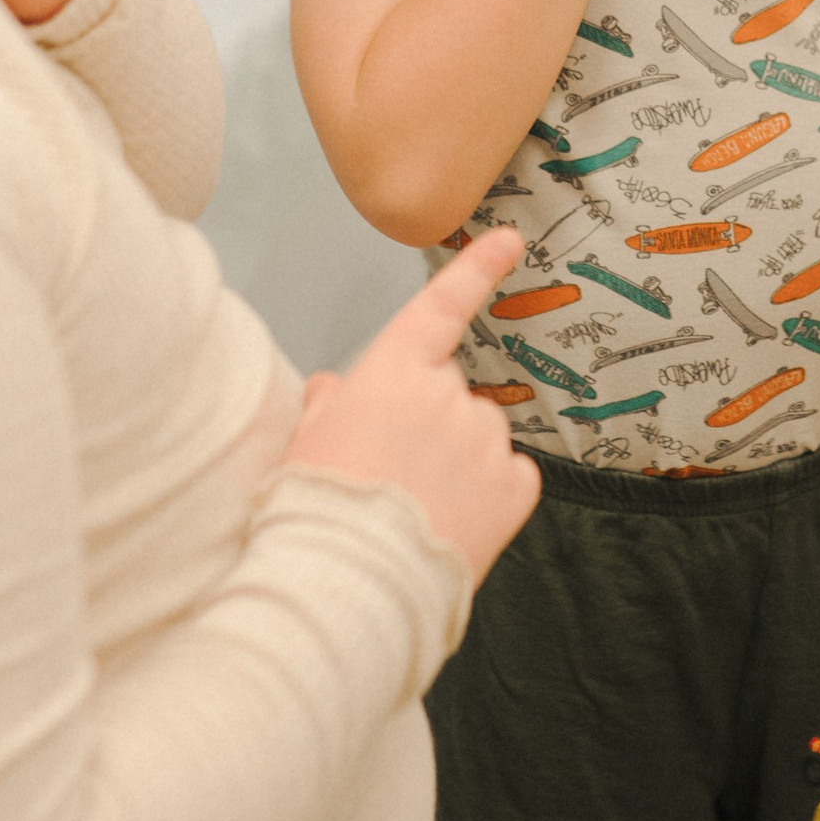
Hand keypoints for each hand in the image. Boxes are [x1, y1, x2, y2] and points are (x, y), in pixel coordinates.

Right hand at [292, 230, 537, 583]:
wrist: (350, 581)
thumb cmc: (316, 507)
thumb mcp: (305, 443)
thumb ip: (328, 405)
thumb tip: (334, 389)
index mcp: (394, 372)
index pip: (441, 306)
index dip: (475, 268)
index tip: (508, 239)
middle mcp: (449, 395)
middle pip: (450, 393)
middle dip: (429, 423)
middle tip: (391, 472)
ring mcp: (487, 441)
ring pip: (481, 436)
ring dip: (459, 460)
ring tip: (417, 507)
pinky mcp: (514, 489)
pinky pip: (510, 477)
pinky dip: (490, 495)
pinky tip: (453, 521)